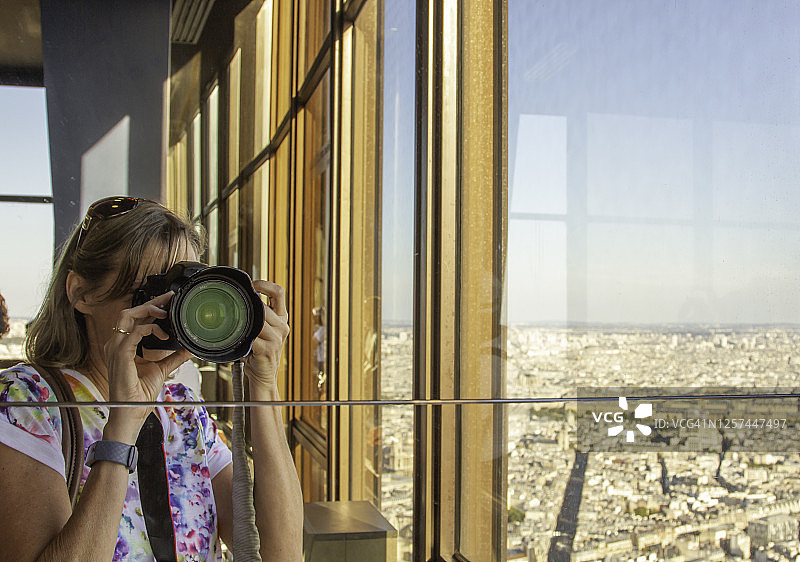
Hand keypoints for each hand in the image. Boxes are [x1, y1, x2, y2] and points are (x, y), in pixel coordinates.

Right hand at [102, 291, 190, 442]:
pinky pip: (133, 333)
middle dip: (150, 303)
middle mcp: (115, 344)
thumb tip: (188, 348)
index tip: (167, 301)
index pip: (134, 319)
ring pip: (127, 316)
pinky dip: (148, 328)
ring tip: (164, 313)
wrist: (130, 411)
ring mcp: (115, 349)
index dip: (150, 307)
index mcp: (122, 345)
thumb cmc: (139, 393)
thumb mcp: (161, 369)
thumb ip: (174, 357)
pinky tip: (161, 333)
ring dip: (147, 311)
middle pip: (129, 312)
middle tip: (168, 300)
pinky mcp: (120, 355)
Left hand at [244, 281, 290, 388]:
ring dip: (244, 321)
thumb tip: (237, 298)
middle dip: (248, 306)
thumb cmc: (257, 351)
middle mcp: (282, 326)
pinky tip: (237, 337)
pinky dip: (242, 335)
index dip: (265, 284)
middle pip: (264, 306)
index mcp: (281, 317)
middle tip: (234, 306)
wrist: (263, 375)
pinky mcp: (267, 349)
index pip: (279, 292)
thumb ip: (256, 315)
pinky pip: (252, 336)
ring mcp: (276, 338)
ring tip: (235, 324)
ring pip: (258, 320)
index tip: (252, 284)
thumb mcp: (261, 330)